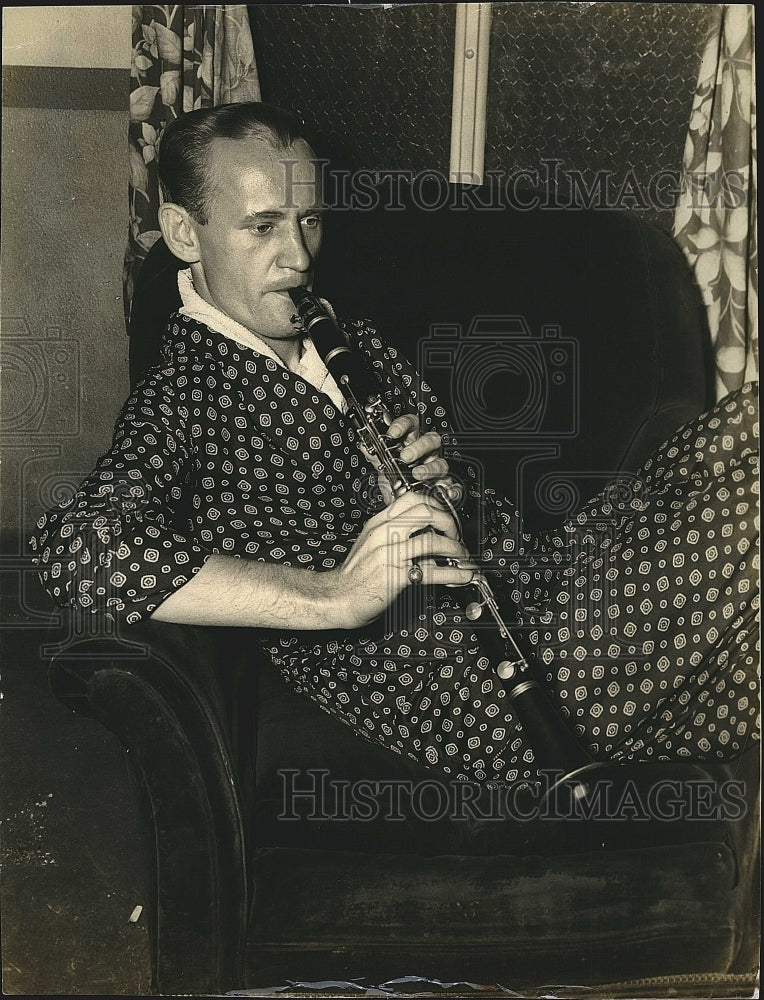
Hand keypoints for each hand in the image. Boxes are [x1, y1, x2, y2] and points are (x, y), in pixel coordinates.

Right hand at [330, 490, 476, 628]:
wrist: (336, 598)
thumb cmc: (355, 574)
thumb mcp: (372, 544)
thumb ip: (397, 535)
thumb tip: (428, 534)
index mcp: (379, 522)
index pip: (413, 499)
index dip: (436, 505)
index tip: (445, 517)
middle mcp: (384, 534)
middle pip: (427, 512)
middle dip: (450, 522)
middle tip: (456, 535)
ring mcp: (389, 554)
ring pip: (433, 541)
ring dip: (456, 549)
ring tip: (462, 556)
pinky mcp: (395, 577)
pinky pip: (432, 572)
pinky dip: (454, 574)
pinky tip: (464, 575)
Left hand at [377, 414, 460, 505]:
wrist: (403, 505)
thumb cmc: (397, 482)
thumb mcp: (384, 467)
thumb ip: (376, 455)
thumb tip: (365, 444)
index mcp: (411, 443)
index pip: (411, 425)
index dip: (403, 425)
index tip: (392, 433)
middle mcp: (427, 454)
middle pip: (430, 440)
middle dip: (418, 447)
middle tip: (405, 456)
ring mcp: (436, 470)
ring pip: (441, 463)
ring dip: (429, 468)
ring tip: (417, 474)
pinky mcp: (445, 487)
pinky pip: (454, 487)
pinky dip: (452, 490)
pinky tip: (446, 492)